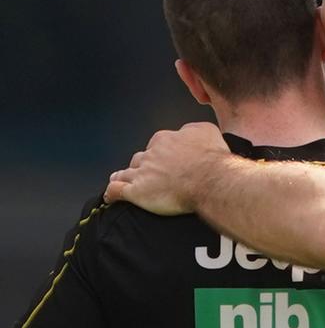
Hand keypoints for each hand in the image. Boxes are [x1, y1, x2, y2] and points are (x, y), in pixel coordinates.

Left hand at [104, 122, 230, 214]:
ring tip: (121, 181)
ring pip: (126, 173)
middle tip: (150, 174)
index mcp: (166, 140)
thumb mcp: (208, 132)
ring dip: (124, 176)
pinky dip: (112, 193)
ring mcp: (142, 173)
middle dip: (143, 165)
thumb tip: (191, 133)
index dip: (161, 153)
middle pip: (141, 158)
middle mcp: (152, 154)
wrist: (210, 180)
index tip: (166, 160)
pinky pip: (117, 190)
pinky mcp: (137, 191)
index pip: (158, 144)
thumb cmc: (212, 159)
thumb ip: (195, 130)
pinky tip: (110, 197)